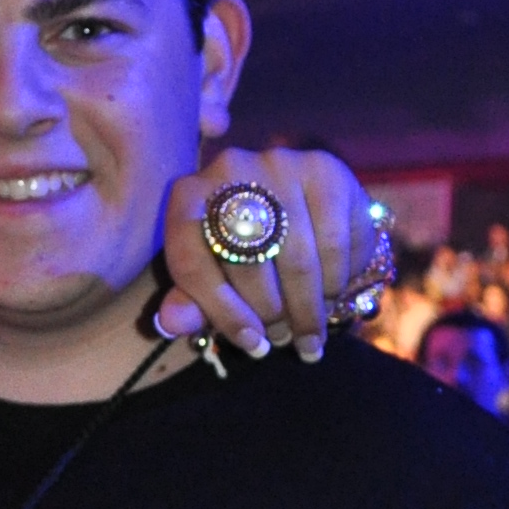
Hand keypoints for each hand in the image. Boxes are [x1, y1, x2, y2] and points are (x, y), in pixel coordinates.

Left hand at [153, 147, 380, 364]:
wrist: (296, 197)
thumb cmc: (242, 244)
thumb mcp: (212, 272)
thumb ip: (191, 300)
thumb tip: (171, 324)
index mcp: (187, 197)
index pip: (192, 261)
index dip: (221, 312)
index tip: (251, 344)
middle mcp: (229, 169)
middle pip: (247, 261)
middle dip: (270, 313)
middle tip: (283, 340)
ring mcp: (279, 165)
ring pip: (296, 258)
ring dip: (307, 307)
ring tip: (309, 333)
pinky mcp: (325, 169)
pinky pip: (335, 243)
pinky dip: (337, 280)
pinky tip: (333, 295)